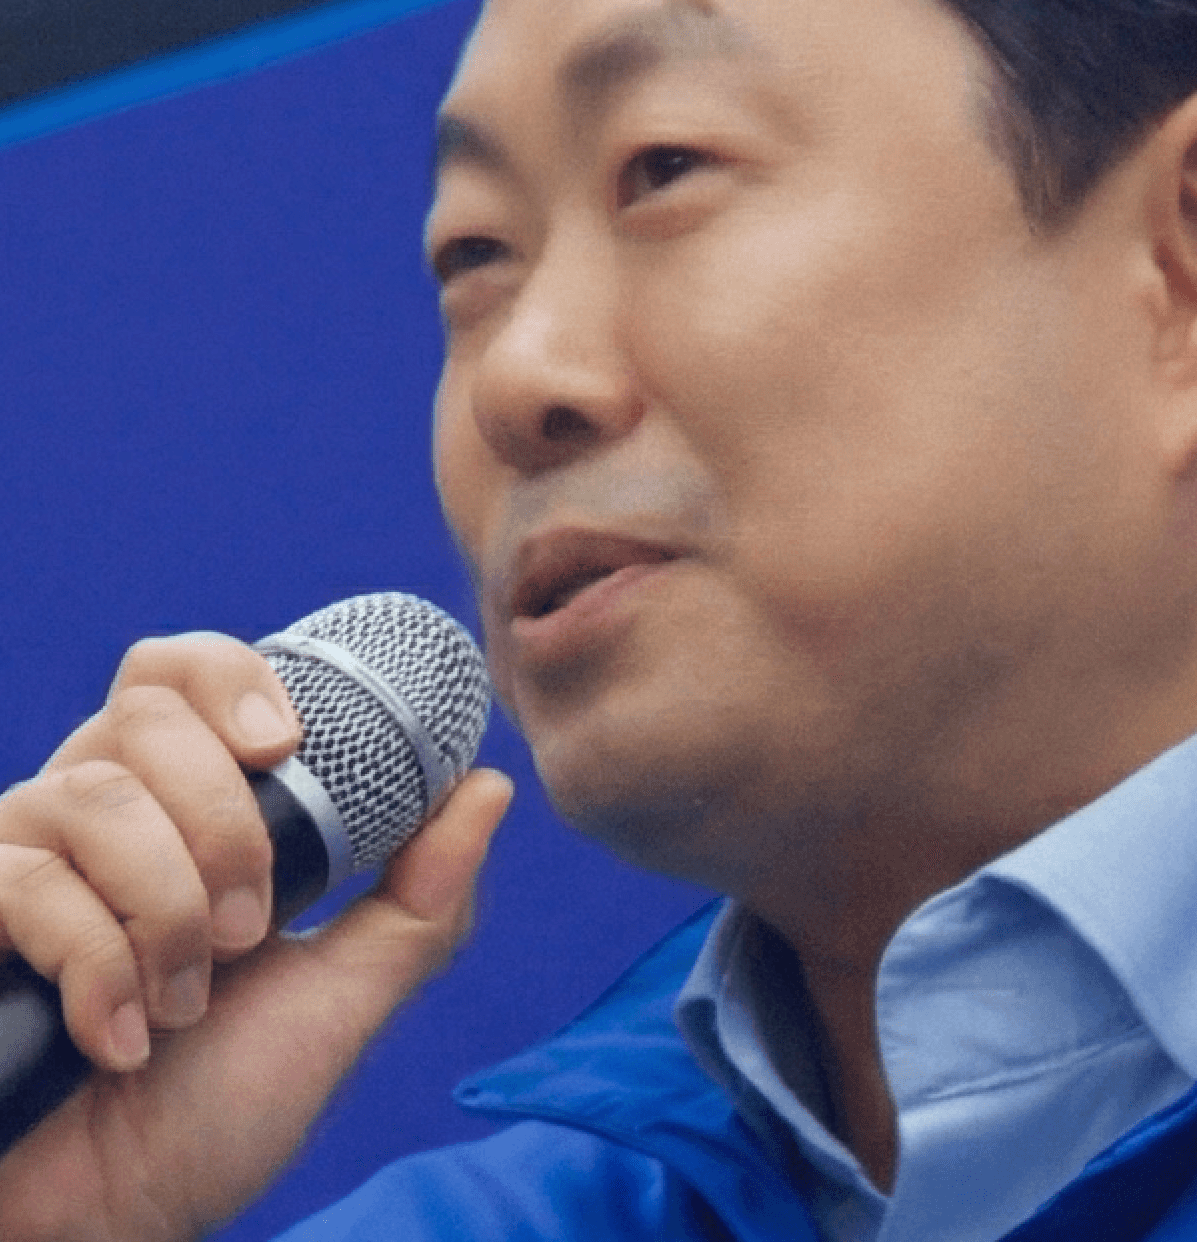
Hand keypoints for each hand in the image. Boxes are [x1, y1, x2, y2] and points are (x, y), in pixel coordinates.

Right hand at [0, 632, 511, 1241]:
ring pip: (98, 794)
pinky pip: (29, 882)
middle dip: (225, 822)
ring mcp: (21, 863)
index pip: (181, 671)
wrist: (110, 1231)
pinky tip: (116, 1040)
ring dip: (169, 908)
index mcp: (180, 809)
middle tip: (252, 926)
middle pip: (146, 711)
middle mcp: (94, 814)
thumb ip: (417, 900)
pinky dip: (98, 967)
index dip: (229, 676)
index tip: (285, 742)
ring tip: (184, 1004)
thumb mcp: (342, 998)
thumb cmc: (216, 1112)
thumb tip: (489, 786)